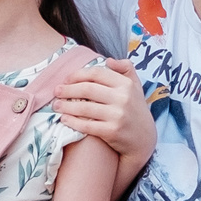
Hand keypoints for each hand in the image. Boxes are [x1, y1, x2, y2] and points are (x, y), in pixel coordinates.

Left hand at [58, 60, 155, 184]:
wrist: (144, 140)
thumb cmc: (135, 110)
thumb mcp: (136, 86)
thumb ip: (126, 69)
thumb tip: (108, 60)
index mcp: (126, 84)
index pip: (96, 74)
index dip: (78, 75)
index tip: (66, 79)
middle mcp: (123, 98)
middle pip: (87, 89)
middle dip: (68, 89)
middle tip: (56, 91)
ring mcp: (118, 115)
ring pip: (85, 107)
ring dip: (66, 106)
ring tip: (56, 105)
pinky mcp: (112, 132)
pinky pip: (87, 125)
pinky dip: (73, 121)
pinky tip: (64, 119)